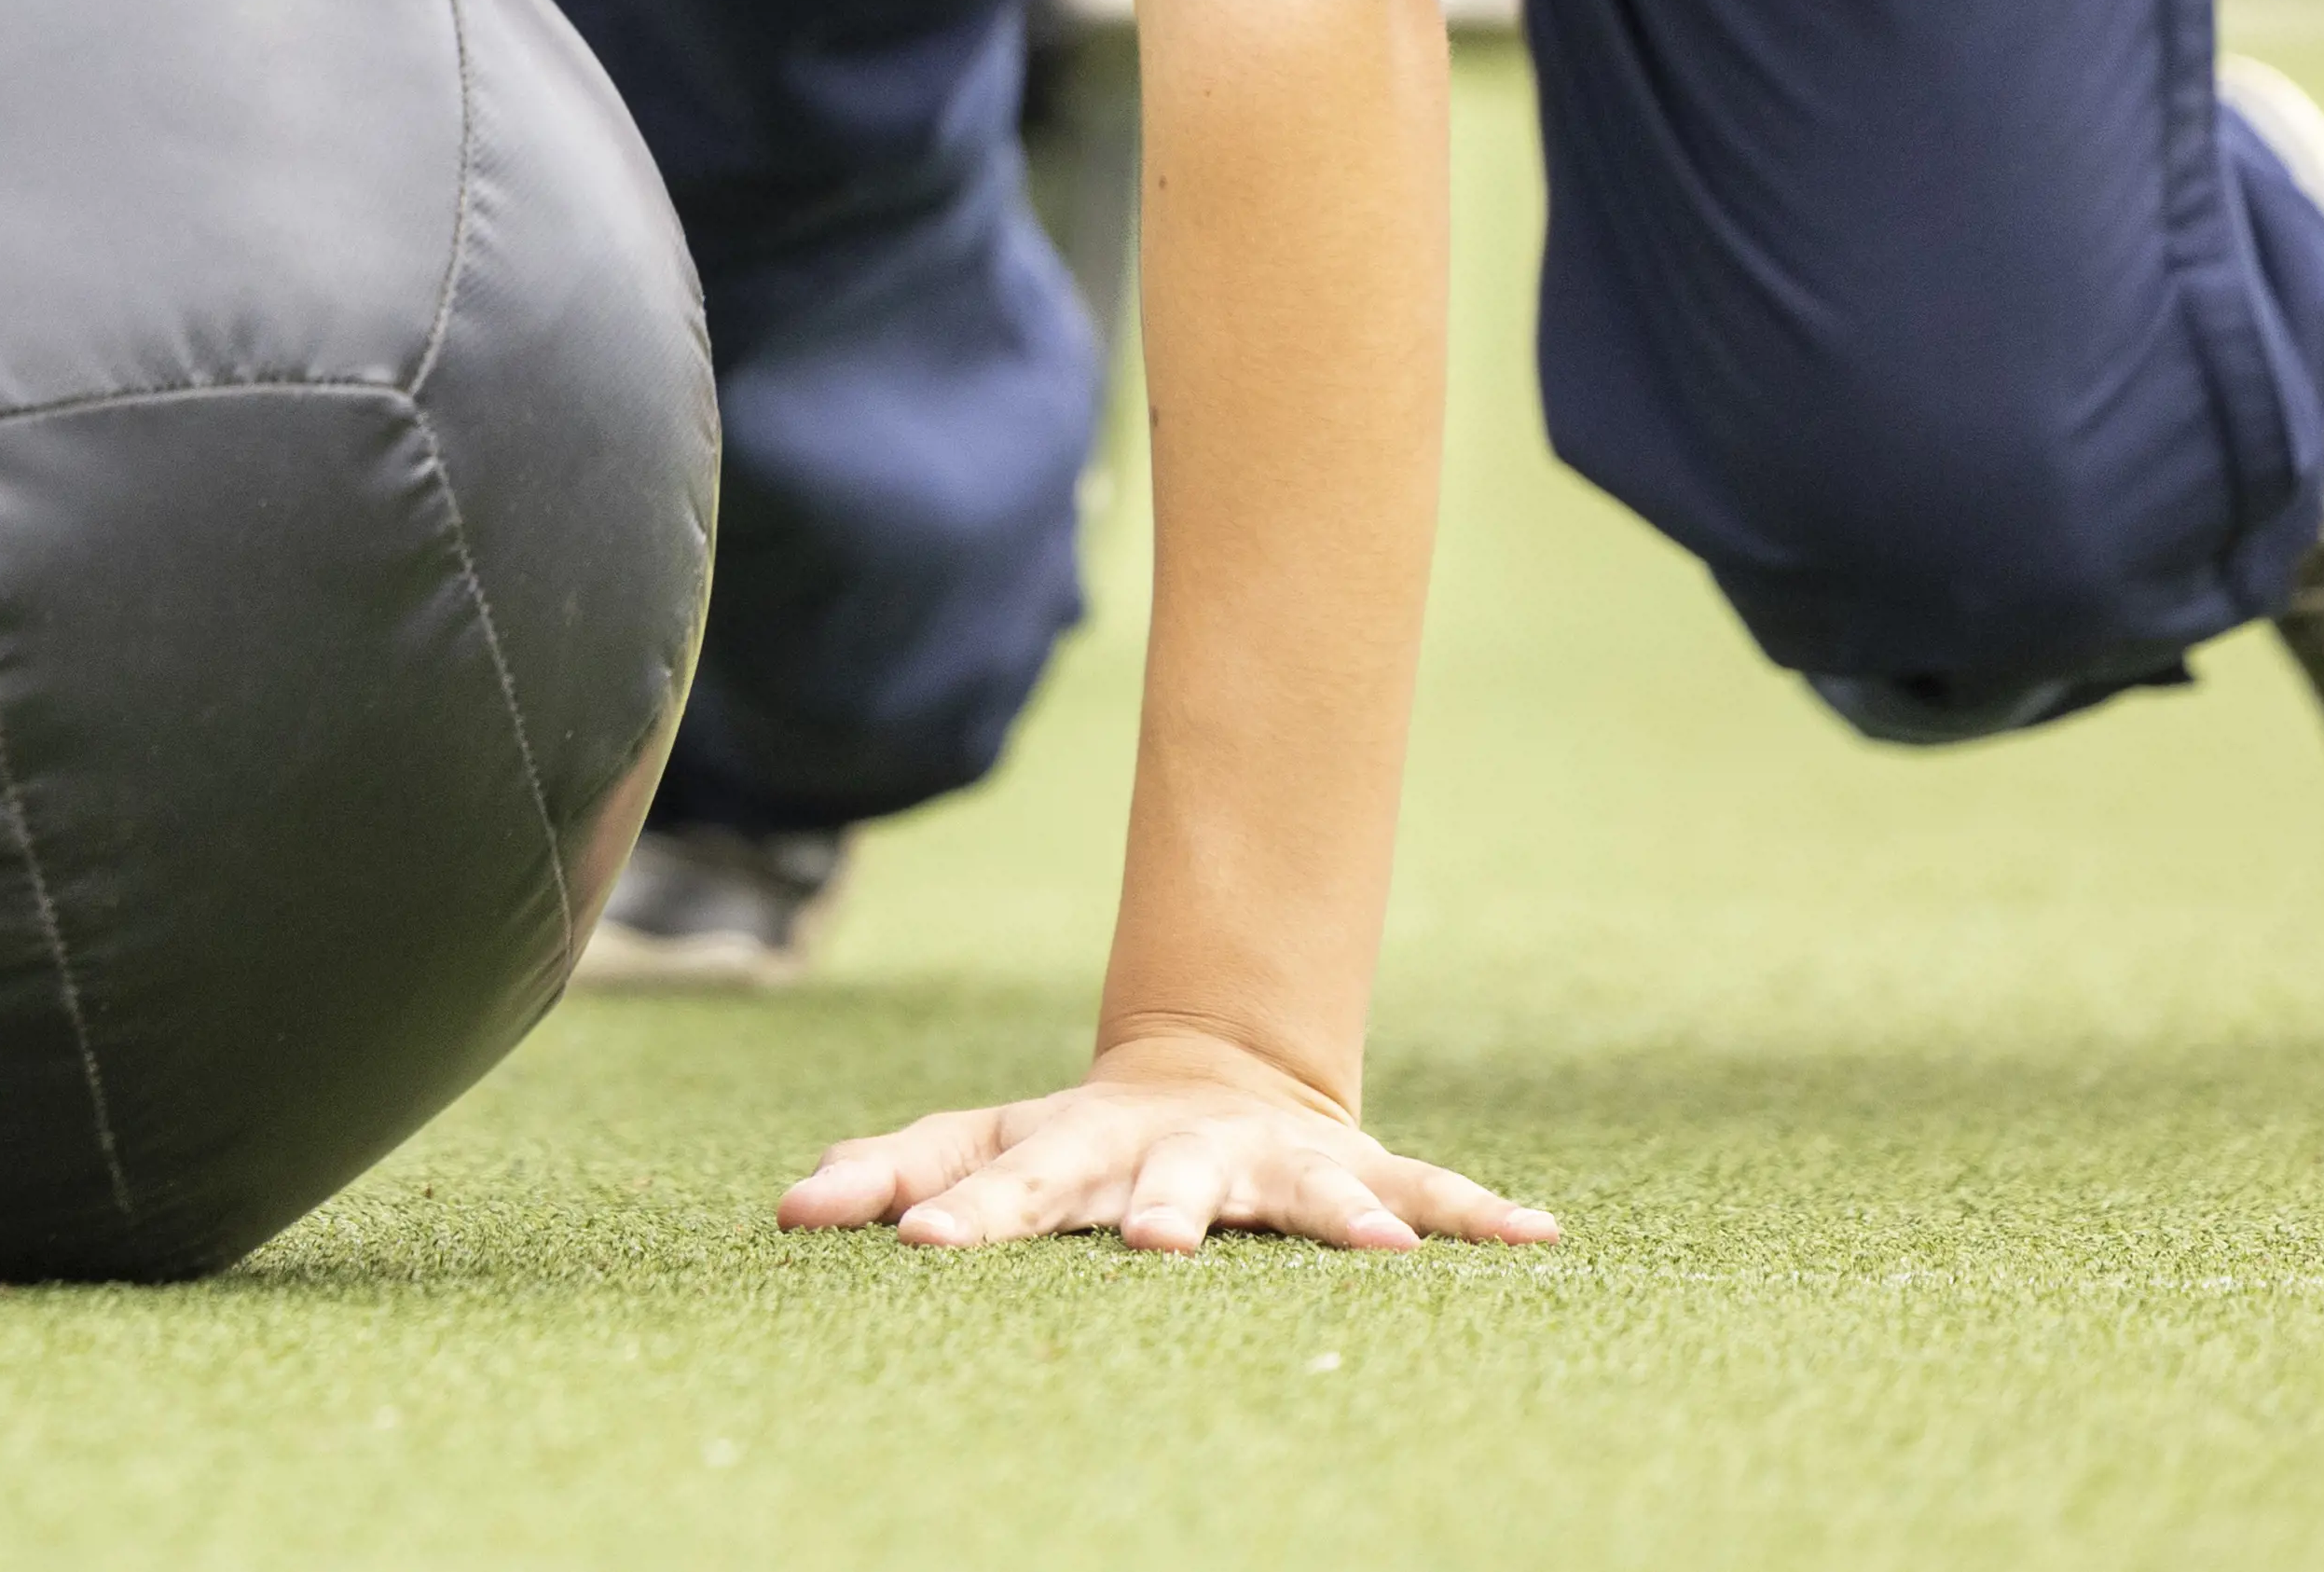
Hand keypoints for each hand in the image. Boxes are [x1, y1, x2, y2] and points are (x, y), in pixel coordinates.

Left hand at [780, 1034, 1554, 1257]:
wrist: (1213, 1072)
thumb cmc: (1072, 1144)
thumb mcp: (981, 1147)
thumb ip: (889, 1169)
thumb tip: (785, 1206)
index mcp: (1065, 1145)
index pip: (995, 1170)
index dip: (956, 1201)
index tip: (911, 1238)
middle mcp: (1165, 1147)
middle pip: (1145, 1178)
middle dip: (1148, 1210)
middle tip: (1151, 1248)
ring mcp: (1264, 1157)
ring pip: (1295, 1188)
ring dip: (1333, 1217)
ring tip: (1375, 1251)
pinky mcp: (1350, 1169)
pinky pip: (1422, 1191)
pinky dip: (1476, 1213)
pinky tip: (1537, 1238)